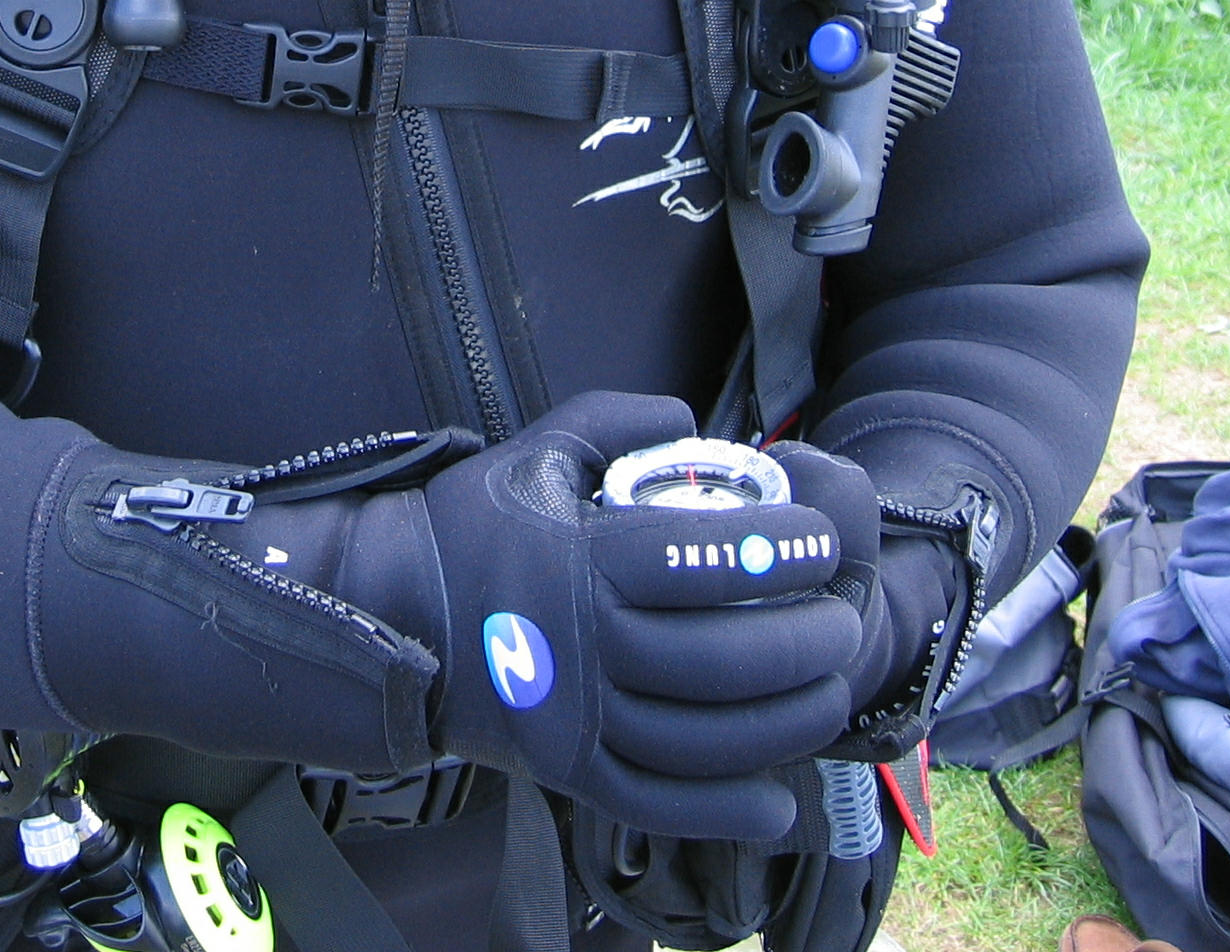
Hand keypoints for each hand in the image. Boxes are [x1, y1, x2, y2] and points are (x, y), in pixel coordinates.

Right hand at [369, 395, 880, 839]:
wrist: (389, 607)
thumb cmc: (471, 523)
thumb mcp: (536, 448)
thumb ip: (616, 420)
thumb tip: (690, 422)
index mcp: (579, 560)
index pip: (698, 560)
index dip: (774, 551)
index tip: (818, 542)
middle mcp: (581, 644)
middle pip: (717, 658)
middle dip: (800, 641)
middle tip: (840, 620)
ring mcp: (574, 716)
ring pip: (701, 736)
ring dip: (783, 719)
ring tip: (828, 689)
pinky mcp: (566, 770)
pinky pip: (655, 802)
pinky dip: (722, 808)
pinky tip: (777, 800)